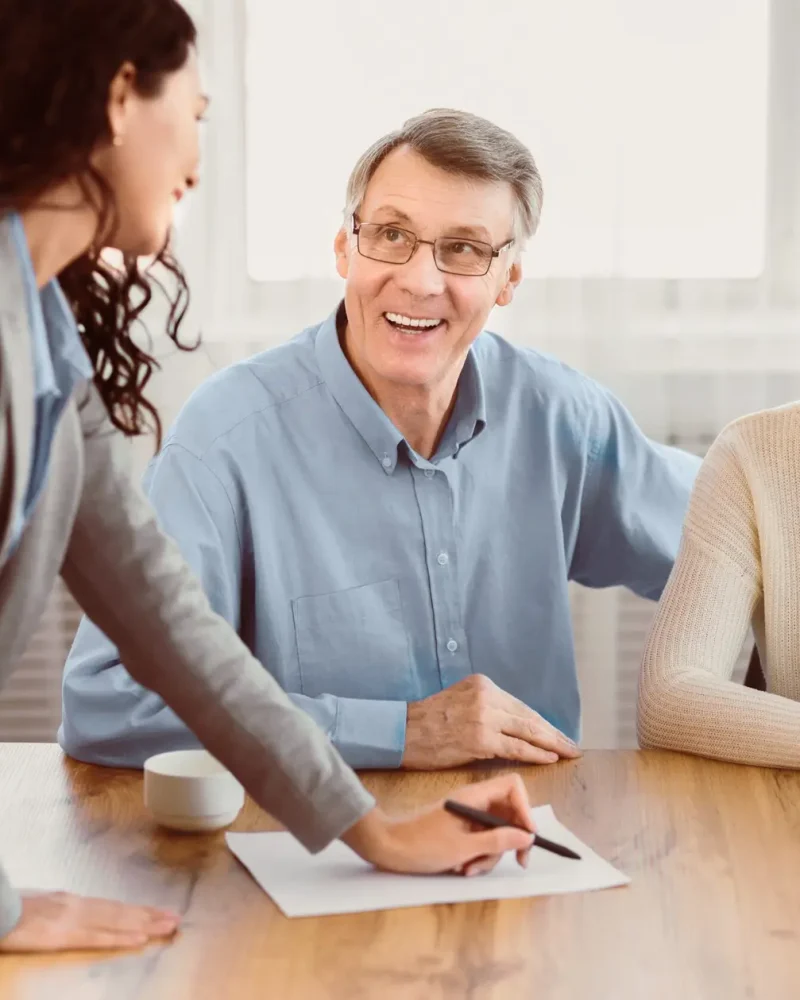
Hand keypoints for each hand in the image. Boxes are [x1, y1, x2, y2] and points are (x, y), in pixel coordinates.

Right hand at [0, 891, 180, 952]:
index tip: (159, 912)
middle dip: (150, 915)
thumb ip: (62, 907)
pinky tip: (138, 939)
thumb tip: (75, 908)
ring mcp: (73, 919)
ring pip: (117, 921)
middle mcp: (79, 906)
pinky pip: (97, 937)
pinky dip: (120, 938)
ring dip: (145, 924)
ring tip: (168, 926)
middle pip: (122, 912)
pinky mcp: (64, 934)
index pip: (113, 907)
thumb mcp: (44, 903)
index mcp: (74, 901)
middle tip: (176, 919)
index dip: (138, 910)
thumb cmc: (14, 908)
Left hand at [341, 773, 535, 876]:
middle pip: (508, 814)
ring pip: (495, 833)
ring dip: (489, 855)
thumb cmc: (422, 844)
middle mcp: (473, 802)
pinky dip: (477, 857)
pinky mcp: (459, 831)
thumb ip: (498, 840)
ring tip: (469, 868)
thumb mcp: (464, 847)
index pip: (512, 787)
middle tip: (517, 862)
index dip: (525, 808)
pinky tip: (462, 868)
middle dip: (510, 840)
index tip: (527, 835)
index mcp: (474, 796)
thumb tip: (527, 836)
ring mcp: (466, 817)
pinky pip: (480, 842)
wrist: (388, 848)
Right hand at [402, 674, 580, 768]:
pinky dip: (535, 754)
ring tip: (568, 753)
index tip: (557, 733)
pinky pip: (516, 748)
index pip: (520, 706)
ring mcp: (484, 717)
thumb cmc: (428, 722)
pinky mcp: (480, 739)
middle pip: (528, 717)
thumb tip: (513, 725)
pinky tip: (549, 759)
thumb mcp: (460, 700)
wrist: (403, 731)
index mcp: (483, 684)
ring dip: (551, 745)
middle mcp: (486, 696)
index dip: (542, 722)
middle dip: (553, 733)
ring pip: (527, 731)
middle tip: (572, 745)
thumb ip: (486, 707)